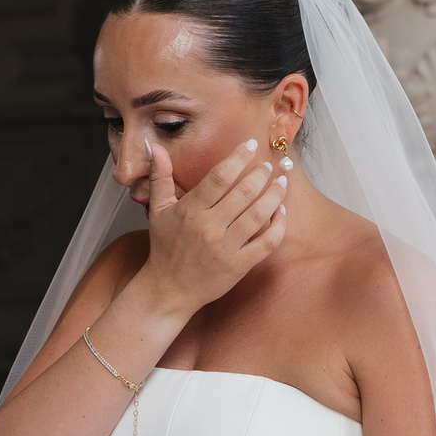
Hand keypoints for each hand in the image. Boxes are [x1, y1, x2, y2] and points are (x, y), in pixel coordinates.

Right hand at [132, 139, 286, 316]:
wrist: (168, 290)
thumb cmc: (165, 248)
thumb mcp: (157, 210)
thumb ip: (160, 177)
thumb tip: (153, 147)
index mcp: (190, 210)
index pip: (219, 177)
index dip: (238, 158)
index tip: (251, 145)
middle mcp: (207, 227)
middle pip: (242, 192)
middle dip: (260, 174)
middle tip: (269, 165)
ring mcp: (224, 248)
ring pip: (257, 215)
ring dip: (273, 195)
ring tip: (281, 183)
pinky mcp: (237, 266)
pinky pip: (265, 243)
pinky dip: (277, 226)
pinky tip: (281, 213)